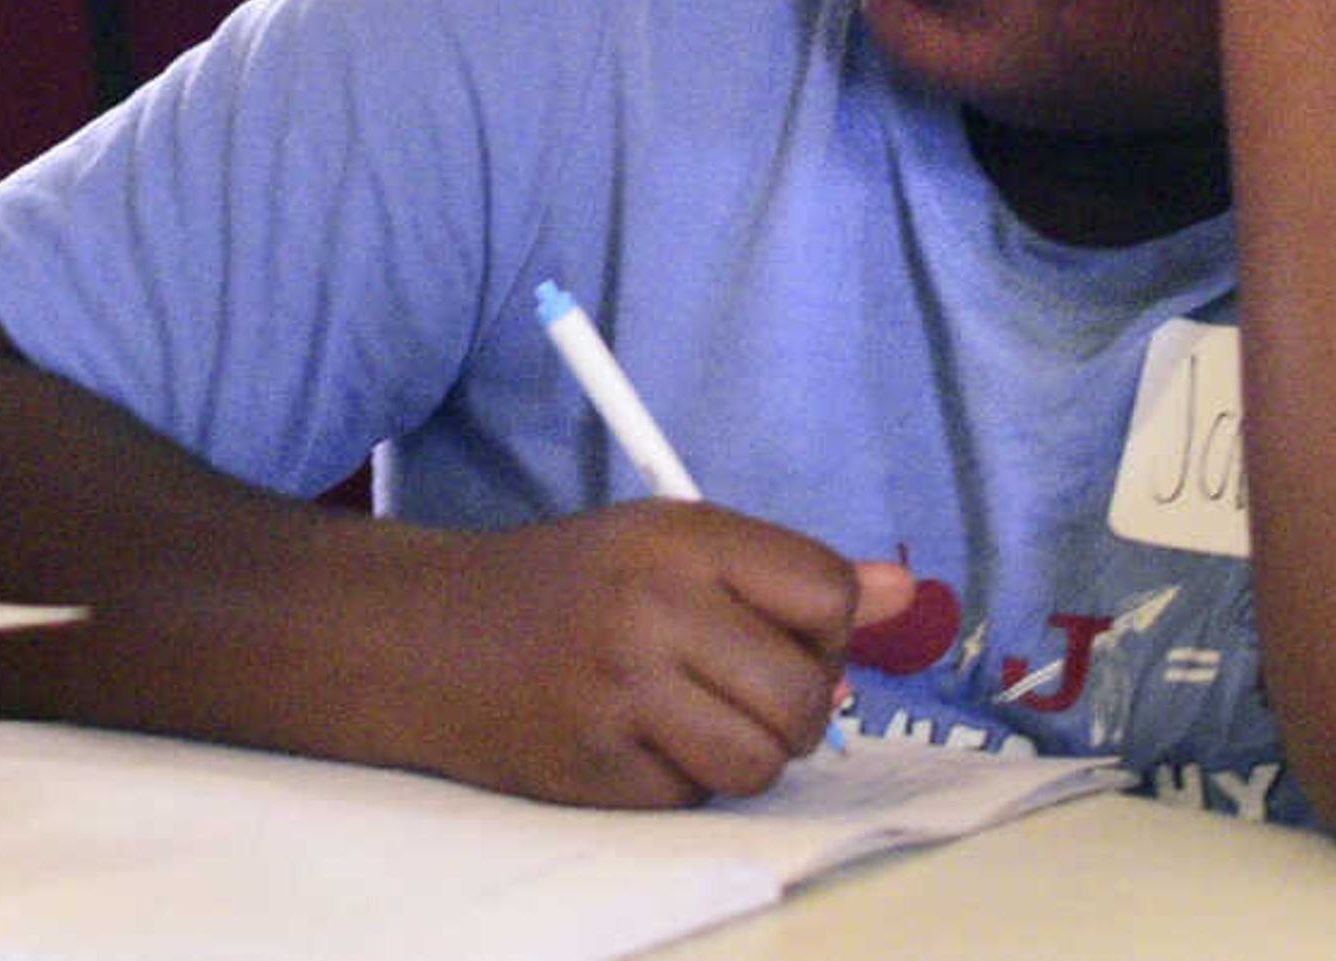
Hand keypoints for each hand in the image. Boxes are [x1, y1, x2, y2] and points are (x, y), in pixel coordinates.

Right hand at [405, 506, 908, 806]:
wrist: (430, 635)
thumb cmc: (571, 585)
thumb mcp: (670, 544)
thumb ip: (787, 573)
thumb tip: (906, 596)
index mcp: (680, 538)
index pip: (827, 594)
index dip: (827, 627)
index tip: (788, 630)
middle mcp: (652, 609)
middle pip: (806, 696)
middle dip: (796, 707)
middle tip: (745, 687)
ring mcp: (620, 694)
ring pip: (763, 763)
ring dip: (748, 754)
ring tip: (698, 718)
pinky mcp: (596, 769)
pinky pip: (697, 798)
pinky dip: (684, 780)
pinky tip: (640, 739)